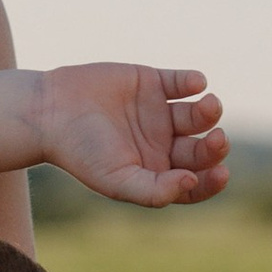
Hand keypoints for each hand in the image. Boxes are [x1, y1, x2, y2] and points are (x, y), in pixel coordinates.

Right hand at [35, 63, 228, 206]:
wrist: (49, 111)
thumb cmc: (81, 153)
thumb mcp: (116, 181)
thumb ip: (155, 191)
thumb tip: (192, 181)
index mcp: (156, 171)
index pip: (196, 182)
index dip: (212, 181)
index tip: (222, 173)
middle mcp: (163, 144)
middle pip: (201, 149)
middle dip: (214, 146)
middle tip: (217, 139)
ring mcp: (159, 112)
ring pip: (198, 114)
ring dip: (209, 111)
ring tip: (208, 106)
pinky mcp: (152, 82)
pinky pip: (182, 82)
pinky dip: (193, 81)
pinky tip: (195, 84)